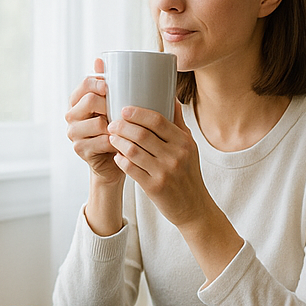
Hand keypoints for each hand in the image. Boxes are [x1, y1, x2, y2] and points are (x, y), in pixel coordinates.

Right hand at [65, 59, 124, 185]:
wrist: (113, 162)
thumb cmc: (115, 130)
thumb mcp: (113, 106)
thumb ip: (108, 85)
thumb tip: (101, 59)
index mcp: (77, 100)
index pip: (85, 84)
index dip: (100, 82)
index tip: (114, 87)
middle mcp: (71, 115)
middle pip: (90, 100)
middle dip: (109, 105)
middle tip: (124, 112)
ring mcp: (73, 133)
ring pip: (97, 122)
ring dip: (115, 126)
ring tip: (126, 128)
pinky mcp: (80, 149)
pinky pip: (101, 141)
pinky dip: (115, 142)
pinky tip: (123, 142)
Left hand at [106, 103, 211, 227]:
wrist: (194, 207)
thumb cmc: (188, 173)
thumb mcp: (190, 147)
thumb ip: (178, 123)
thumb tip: (171, 98)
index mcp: (184, 142)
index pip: (158, 120)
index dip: (137, 113)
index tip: (124, 109)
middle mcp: (176, 156)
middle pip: (142, 134)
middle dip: (122, 126)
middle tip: (112, 124)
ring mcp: (165, 172)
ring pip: (133, 150)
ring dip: (118, 142)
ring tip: (112, 137)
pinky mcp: (154, 187)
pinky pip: (130, 168)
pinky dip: (120, 159)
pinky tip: (117, 155)